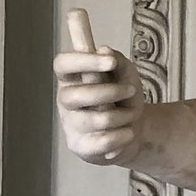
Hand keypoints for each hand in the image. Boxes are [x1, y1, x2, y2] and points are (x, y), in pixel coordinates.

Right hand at [54, 42, 143, 165]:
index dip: (83, 61)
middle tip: (131, 90)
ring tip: (131, 115)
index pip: (62, 64)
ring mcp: (70, 124)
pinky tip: (126, 133)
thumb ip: (117, 61)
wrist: (133, 132)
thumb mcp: (126, 75)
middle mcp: (65, 100)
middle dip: (108, 92)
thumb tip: (103, 50)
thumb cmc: (123, 98)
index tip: (110, 61)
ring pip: (95, 120)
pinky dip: (122, 136)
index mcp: (71, 78)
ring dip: (122, 116)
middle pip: (73, 95)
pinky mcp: (80, 146)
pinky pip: (103, 142)